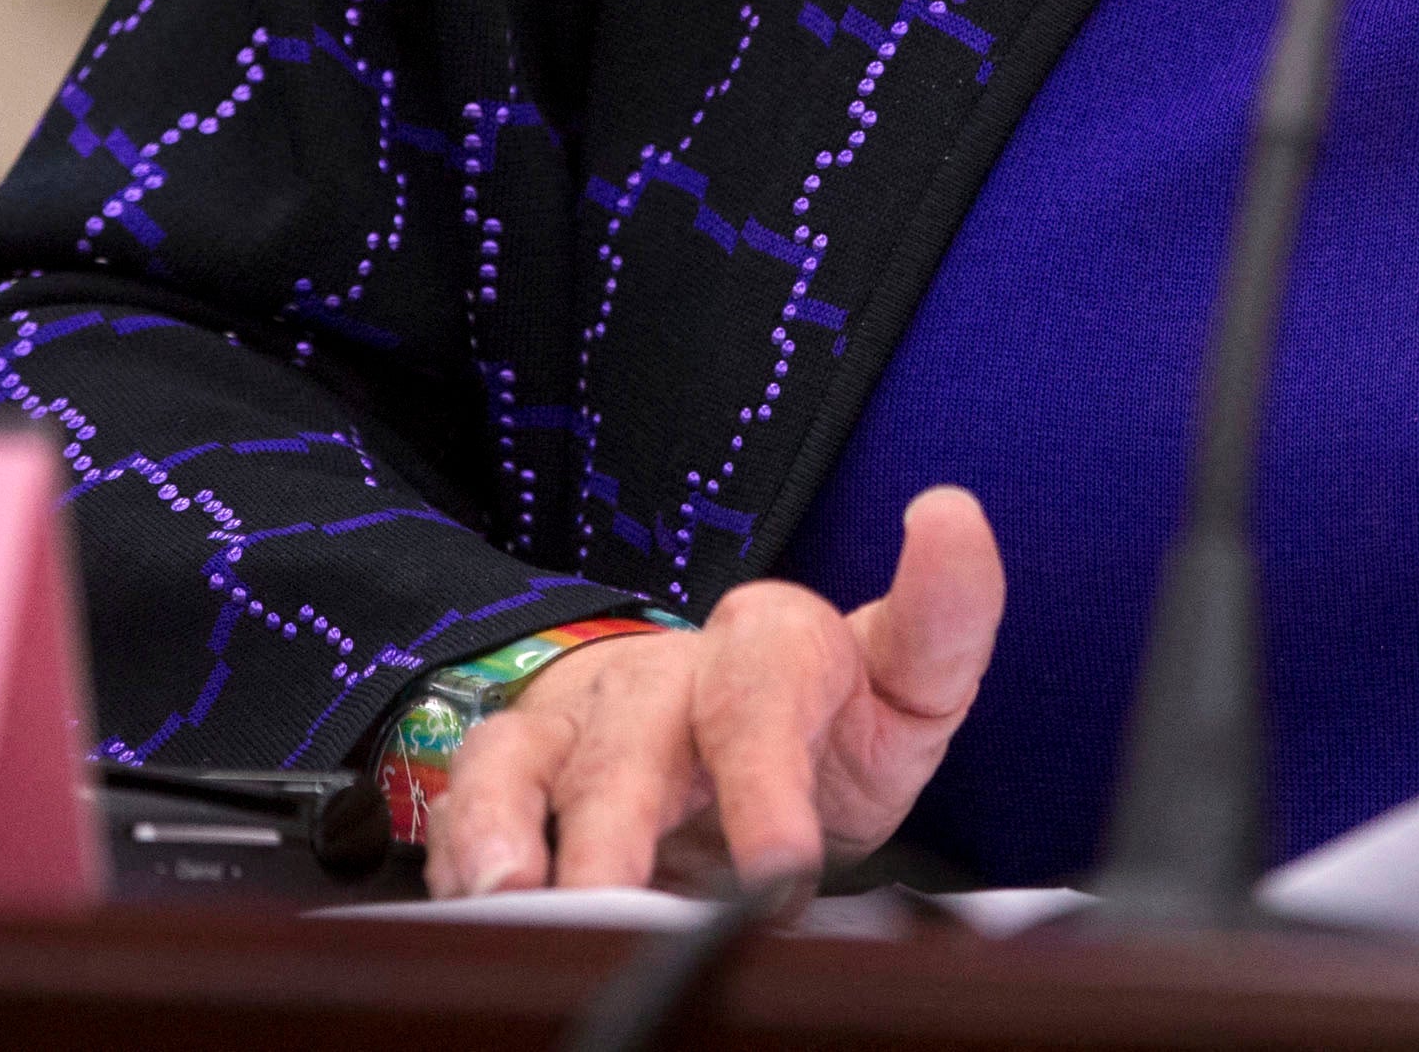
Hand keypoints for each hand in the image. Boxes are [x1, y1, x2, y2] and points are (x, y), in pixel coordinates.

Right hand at [425, 486, 1003, 897]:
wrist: (749, 734)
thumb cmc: (835, 718)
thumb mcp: (911, 679)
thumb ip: (947, 619)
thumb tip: (953, 513)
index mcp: (772, 645)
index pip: (762, 696)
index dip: (765, 784)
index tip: (780, 869)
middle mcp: (672, 672)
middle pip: (634, 739)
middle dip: (621, 826)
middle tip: (619, 905)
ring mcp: (591, 716)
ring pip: (534, 758)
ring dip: (514, 829)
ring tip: (513, 896)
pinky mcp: (529, 758)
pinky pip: (479, 787)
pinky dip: (466, 837)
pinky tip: (477, 892)